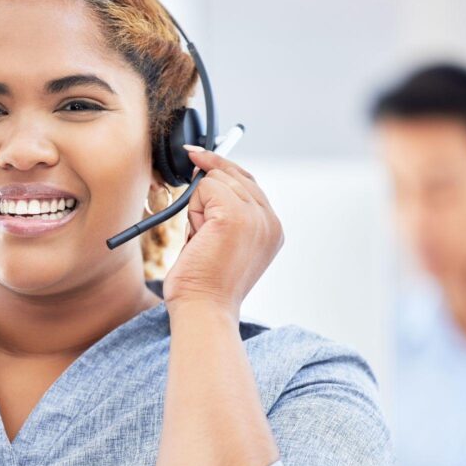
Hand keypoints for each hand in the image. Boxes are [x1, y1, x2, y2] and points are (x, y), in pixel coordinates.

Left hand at [163, 146, 282, 316]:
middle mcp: (270, 220)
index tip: (197, 156)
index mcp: (272, 228)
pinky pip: (205, 187)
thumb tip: (202, 173)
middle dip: (207, 190)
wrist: (203, 310)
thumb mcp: (219, 240)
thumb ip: (220, 209)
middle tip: (198, 222)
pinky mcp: (235, 216)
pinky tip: (198, 235)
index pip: (248, 182)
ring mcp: (255, 217)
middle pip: (234, 174)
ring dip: (199, 205)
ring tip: (202, 240)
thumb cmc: (203, 284)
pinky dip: (194, 208)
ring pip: (217, 179)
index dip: (221, 170)